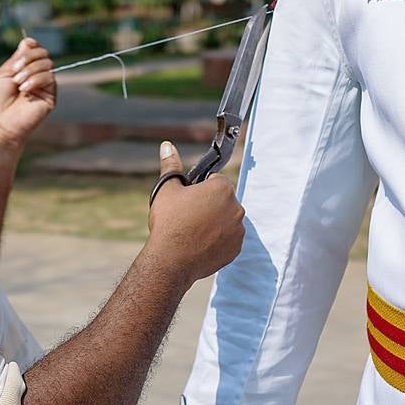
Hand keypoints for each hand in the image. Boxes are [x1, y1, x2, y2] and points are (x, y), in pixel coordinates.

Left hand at [0, 38, 56, 147]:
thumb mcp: (3, 73)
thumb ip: (16, 58)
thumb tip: (28, 41)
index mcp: (22, 69)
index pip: (34, 50)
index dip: (33, 45)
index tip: (28, 43)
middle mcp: (34, 76)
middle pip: (43, 54)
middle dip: (29, 58)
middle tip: (15, 71)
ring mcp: (43, 86)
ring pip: (47, 64)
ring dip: (30, 70)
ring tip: (18, 83)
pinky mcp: (50, 96)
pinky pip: (50, 78)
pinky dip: (35, 80)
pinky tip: (24, 90)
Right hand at [146, 142, 244, 282]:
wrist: (171, 260)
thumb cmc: (169, 222)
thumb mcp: (166, 189)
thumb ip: (171, 165)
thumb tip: (167, 145)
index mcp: (222, 188)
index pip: (215, 180)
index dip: (199, 188)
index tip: (187, 200)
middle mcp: (236, 207)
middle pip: (222, 200)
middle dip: (209, 205)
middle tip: (187, 216)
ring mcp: (238, 229)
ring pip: (226, 220)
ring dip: (214, 223)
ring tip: (192, 232)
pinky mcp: (236, 248)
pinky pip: (228, 239)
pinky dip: (217, 240)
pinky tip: (199, 244)